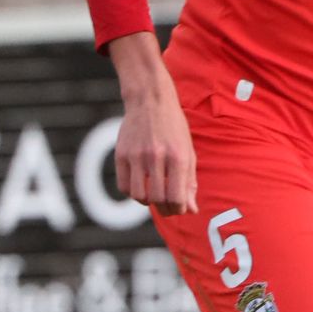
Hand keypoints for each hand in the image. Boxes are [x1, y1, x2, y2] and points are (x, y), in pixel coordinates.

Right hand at [117, 83, 196, 215]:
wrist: (151, 102)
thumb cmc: (174, 129)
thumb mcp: (188, 152)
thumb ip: (190, 182)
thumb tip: (191, 210)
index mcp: (178, 157)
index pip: (176, 197)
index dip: (178, 209)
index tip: (180, 209)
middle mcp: (157, 157)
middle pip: (158, 199)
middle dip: (164, 209)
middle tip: (168, 208)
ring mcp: (136, 156)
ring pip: (139, 196)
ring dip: (147, 202)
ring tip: (154, 197)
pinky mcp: (121, 154)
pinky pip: (124, 186)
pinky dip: (132, 193)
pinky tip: (141, 187)